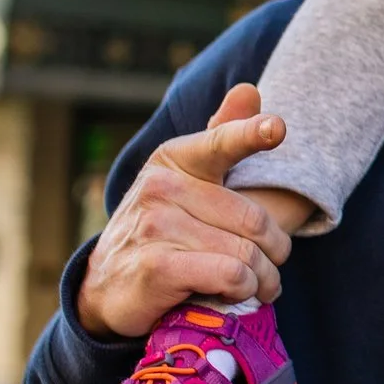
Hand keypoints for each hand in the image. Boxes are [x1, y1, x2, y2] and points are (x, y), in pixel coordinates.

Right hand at [74, 84, 296, 340]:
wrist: (106, 284)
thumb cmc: (163, 226)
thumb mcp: (187, 178)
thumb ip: (222, 136)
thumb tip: (251, 89)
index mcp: (174, 159)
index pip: (220, 143)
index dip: (250, 134)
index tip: (278, 128)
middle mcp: (160, 188)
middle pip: (255, 220)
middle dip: (276, 250)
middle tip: (274, 265)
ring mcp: (153, 227)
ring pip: (246, 253)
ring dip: (263, 278)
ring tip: (260, 286)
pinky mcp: (155, 268)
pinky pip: (229, 275)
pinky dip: (242, 290)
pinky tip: (235, 295)